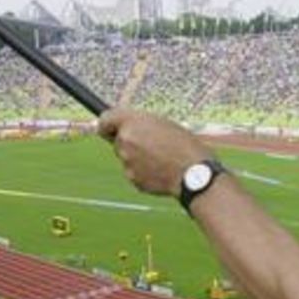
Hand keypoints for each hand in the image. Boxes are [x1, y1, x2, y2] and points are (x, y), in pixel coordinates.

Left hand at [97, 109, 212, 196]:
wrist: (193, 173)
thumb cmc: (185, 145)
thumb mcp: (164, 124)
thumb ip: (142, 124)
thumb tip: (130, 128)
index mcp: (133, 122)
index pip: (105, 119)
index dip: (107, 124)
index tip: (109, 128)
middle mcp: (125, 140)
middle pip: (118, 140)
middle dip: (130, 142)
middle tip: (151, 144)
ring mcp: (127, 161)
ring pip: (127, 157)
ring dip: (138, 157)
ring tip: (162, 158)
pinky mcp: (132, 178)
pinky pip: (134, 172)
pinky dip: (144, 172)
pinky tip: (161, 170)